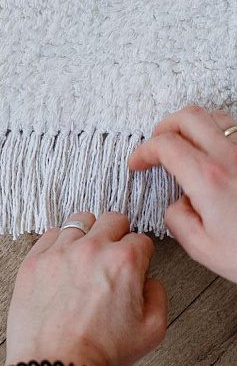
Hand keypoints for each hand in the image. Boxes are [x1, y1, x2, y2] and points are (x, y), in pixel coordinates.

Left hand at [3, 212, 167, 365]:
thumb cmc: (100, 354)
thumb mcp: (153, 330)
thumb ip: (157, 293)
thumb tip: (147, 279)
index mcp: (123, 261)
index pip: (140, 239)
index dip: (141, 255)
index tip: (134, 266)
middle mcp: (91, 249)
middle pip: (112, 219)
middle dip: (118, 235)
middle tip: (112, 256)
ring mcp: (58, 252)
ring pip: (79, 221)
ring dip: (87, 236)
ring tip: (85, 258)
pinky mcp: (33, 262)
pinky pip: (50, 235)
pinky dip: (59, 244)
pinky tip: (63, 262)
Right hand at [128, 105, 236, 281]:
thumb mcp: (203, 248)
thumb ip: (177, 221)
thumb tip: (177, 206)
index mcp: (210, 178)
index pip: (165, 145)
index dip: (143, 151)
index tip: (138, 162)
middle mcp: (231, 158)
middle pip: (188, 117)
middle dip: (163, 127)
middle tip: (156, 145)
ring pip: (214, 116)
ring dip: (192, 126)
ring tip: (184, 144)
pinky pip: (236, 130)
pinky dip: (217, 133)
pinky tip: (214, 152)